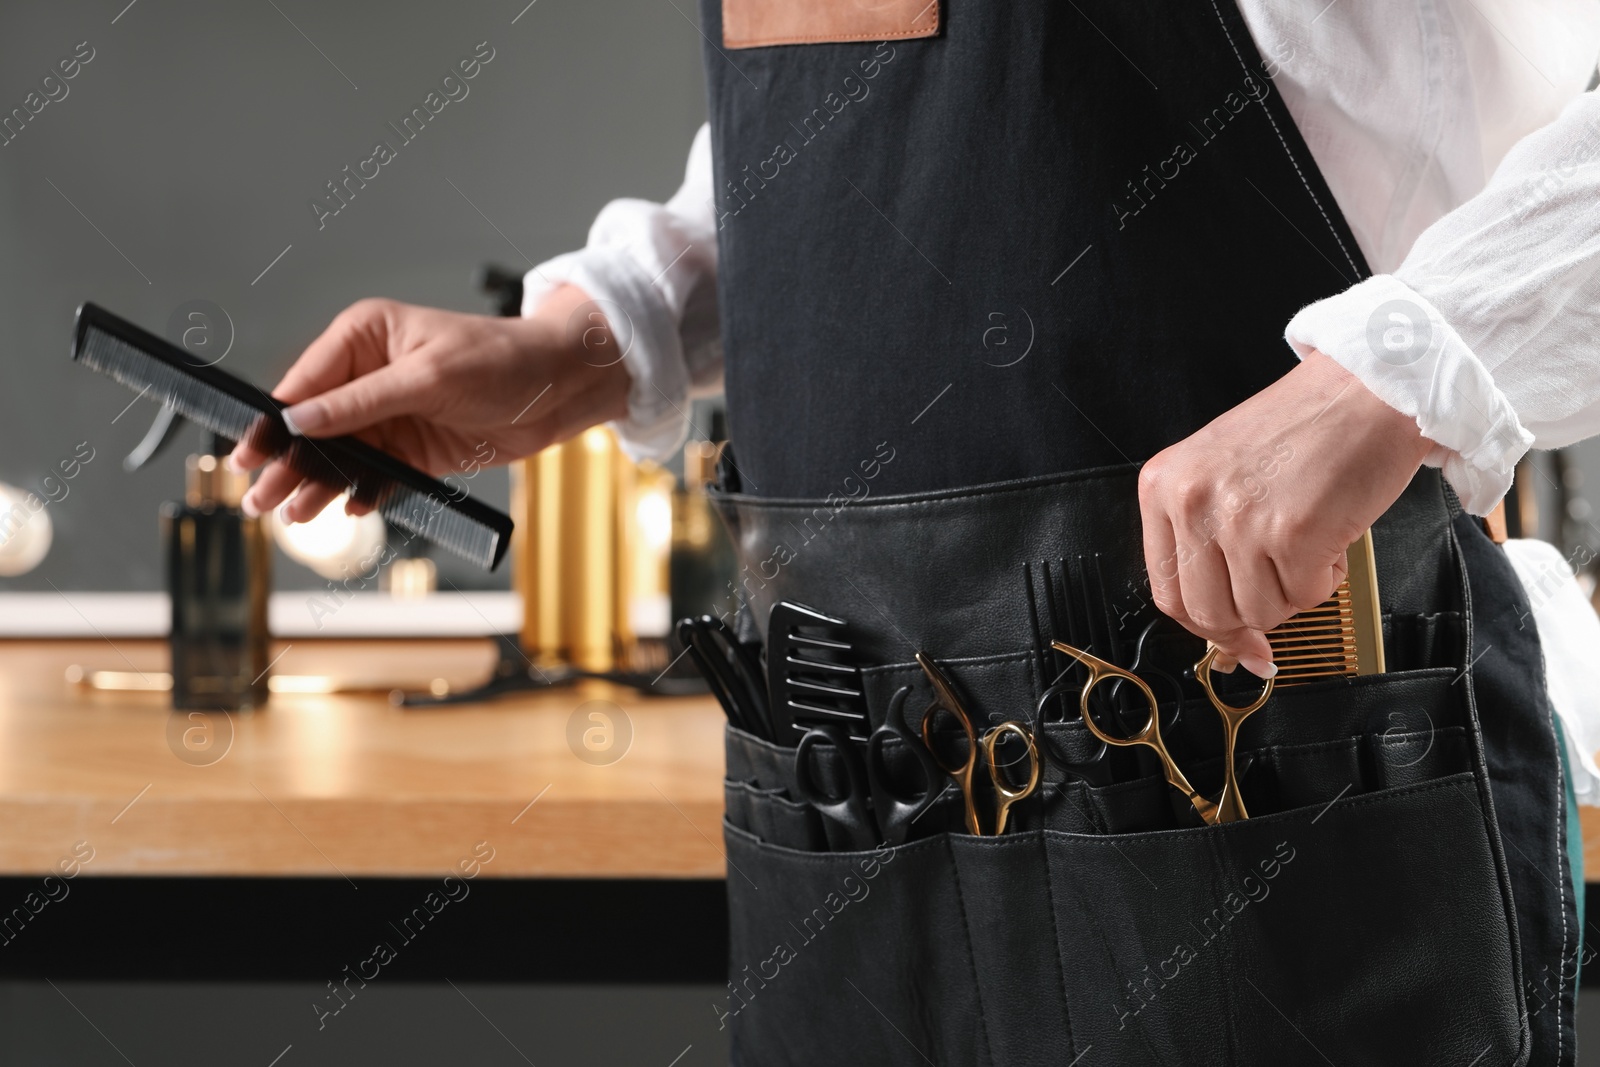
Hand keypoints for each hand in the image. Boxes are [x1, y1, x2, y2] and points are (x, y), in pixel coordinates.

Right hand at [230, 286, 629, 521]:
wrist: (559, 389)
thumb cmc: (501, 359)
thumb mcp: (428, 376)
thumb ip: (362, 402)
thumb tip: (302, 420)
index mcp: (363, 336)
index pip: (305, 382)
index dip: (275, 419)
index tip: (250, 451)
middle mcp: (369, 375)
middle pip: (315, 425)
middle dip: (288, 461)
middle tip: (259, 496)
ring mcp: (389, 415)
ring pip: (340, 456)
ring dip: (318, 484)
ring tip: (292, 515)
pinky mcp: (412, 449)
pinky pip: (375, 476)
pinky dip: (361, 493)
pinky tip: (347, 508)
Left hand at [1137, 351, 1431, 676]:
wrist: (1371, 387)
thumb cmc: (1307, 427)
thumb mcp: (1224, 473)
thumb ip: (1207, 541)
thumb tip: (1222, 632)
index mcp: (1164, 486)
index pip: (1168, 590)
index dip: (1204, 625)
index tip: (1233, 639)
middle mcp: (1191, 502)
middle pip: (1208, 612)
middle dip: (1252, 615)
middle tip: (1283, 585)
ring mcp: (1237, 520)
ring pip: (1260, 611)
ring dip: (1294, 590)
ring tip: (1309, 539)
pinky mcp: (1289, 533)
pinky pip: (1305, 597)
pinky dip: (1326, 577)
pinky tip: (1330, 534)